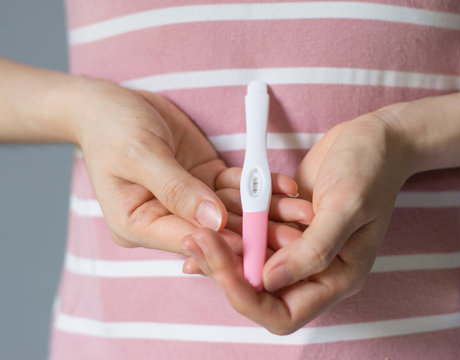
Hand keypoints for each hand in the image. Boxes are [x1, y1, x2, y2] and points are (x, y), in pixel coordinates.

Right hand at [70, 78, 300, 254]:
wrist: (111, 103)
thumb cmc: (112, 127)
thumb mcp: (140, 154)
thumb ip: (177, 188)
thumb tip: (214, 222)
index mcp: (139, 224)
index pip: (186, 239)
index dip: (223, 244)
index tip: (257, 244)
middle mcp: (166, 218)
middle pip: (216, 232)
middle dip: (256, 233)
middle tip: (294, 237)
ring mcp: (188, 200)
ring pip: (232, 211)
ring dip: (268, 211)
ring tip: (303, 212)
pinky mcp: (204, 181)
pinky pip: (235, 186)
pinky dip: (260, 185)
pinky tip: (286, 186)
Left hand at [180, 111, 411, 333]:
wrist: (374, 138)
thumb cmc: (370, 169)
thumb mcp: (346, 205)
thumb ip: (313, 250)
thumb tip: (267, 281)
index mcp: (337, 277)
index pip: (283, 313)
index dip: (247, 299)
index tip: (222, 268)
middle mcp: (315, 270)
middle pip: (259, 293)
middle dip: (224, 272)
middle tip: (197, 242)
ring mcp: (298, 248)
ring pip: (250, 267)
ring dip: (222, 251)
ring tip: (195, 232)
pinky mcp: (286, 226)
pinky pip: (252, 239)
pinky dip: (231, 232)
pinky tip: (208, 222)